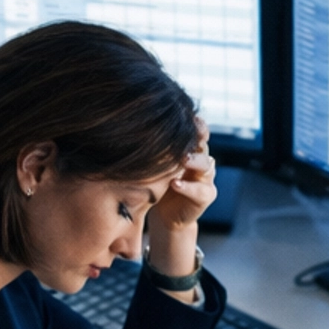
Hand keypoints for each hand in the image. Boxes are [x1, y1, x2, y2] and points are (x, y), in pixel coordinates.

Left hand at [147, 117, 216, 277]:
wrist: (165, 215)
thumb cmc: (156, 183)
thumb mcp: (153, 163)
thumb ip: (150, 147)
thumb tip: (122, 123)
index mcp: (189, 149)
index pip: (195, 131)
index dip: (193, 123)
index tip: (181, 113)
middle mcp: (200, 160)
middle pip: (203, 144)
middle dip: (195, 138)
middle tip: (183, 133)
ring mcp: (205, 179)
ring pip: (206, 165)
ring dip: (194, 161)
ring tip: (182, 159)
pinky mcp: (205, 196)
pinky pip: (202, 191)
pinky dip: (188, 187)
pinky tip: (175, 183)